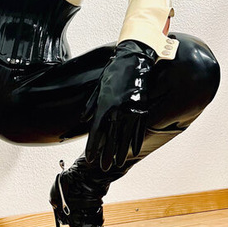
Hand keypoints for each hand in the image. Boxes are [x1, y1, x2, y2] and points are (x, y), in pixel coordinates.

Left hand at [79, 40, 156, 170]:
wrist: (135, 59)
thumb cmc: (115, 71)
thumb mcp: (99, 86)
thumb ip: (91, 104)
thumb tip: (84, 118)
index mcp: (105, 105)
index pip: (96, 131)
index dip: (93, 146)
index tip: (90, 157)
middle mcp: (117, 110)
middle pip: (110, 138)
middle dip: (105, 154)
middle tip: (102, 167)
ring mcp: (131, 110)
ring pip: (125, 137)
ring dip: (120, 152)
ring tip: (116, 163)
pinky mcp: (143, 108)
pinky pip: (139, 129)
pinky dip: (136, 141)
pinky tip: (133, 150)